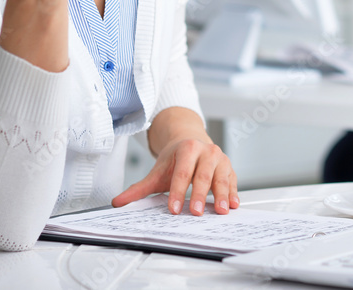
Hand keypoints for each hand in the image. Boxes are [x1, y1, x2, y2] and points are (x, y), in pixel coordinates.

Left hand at [112, 137, 237, 215]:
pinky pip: (233, 181)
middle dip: (199, 195)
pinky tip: (233, 205)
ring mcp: (220, 159)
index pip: (182, 173)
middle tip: (195, 212)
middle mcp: (206, 151)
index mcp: (187, 149)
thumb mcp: (157, 171)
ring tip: (221, 211)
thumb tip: (118, 202)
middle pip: (203, 176)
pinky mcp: (229, 168)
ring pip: (221, 178)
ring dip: (222, 195)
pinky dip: (233, 193)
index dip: (177, 192)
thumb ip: (139, 188)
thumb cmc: (175, 159)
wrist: (191, 140)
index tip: (173, 209)